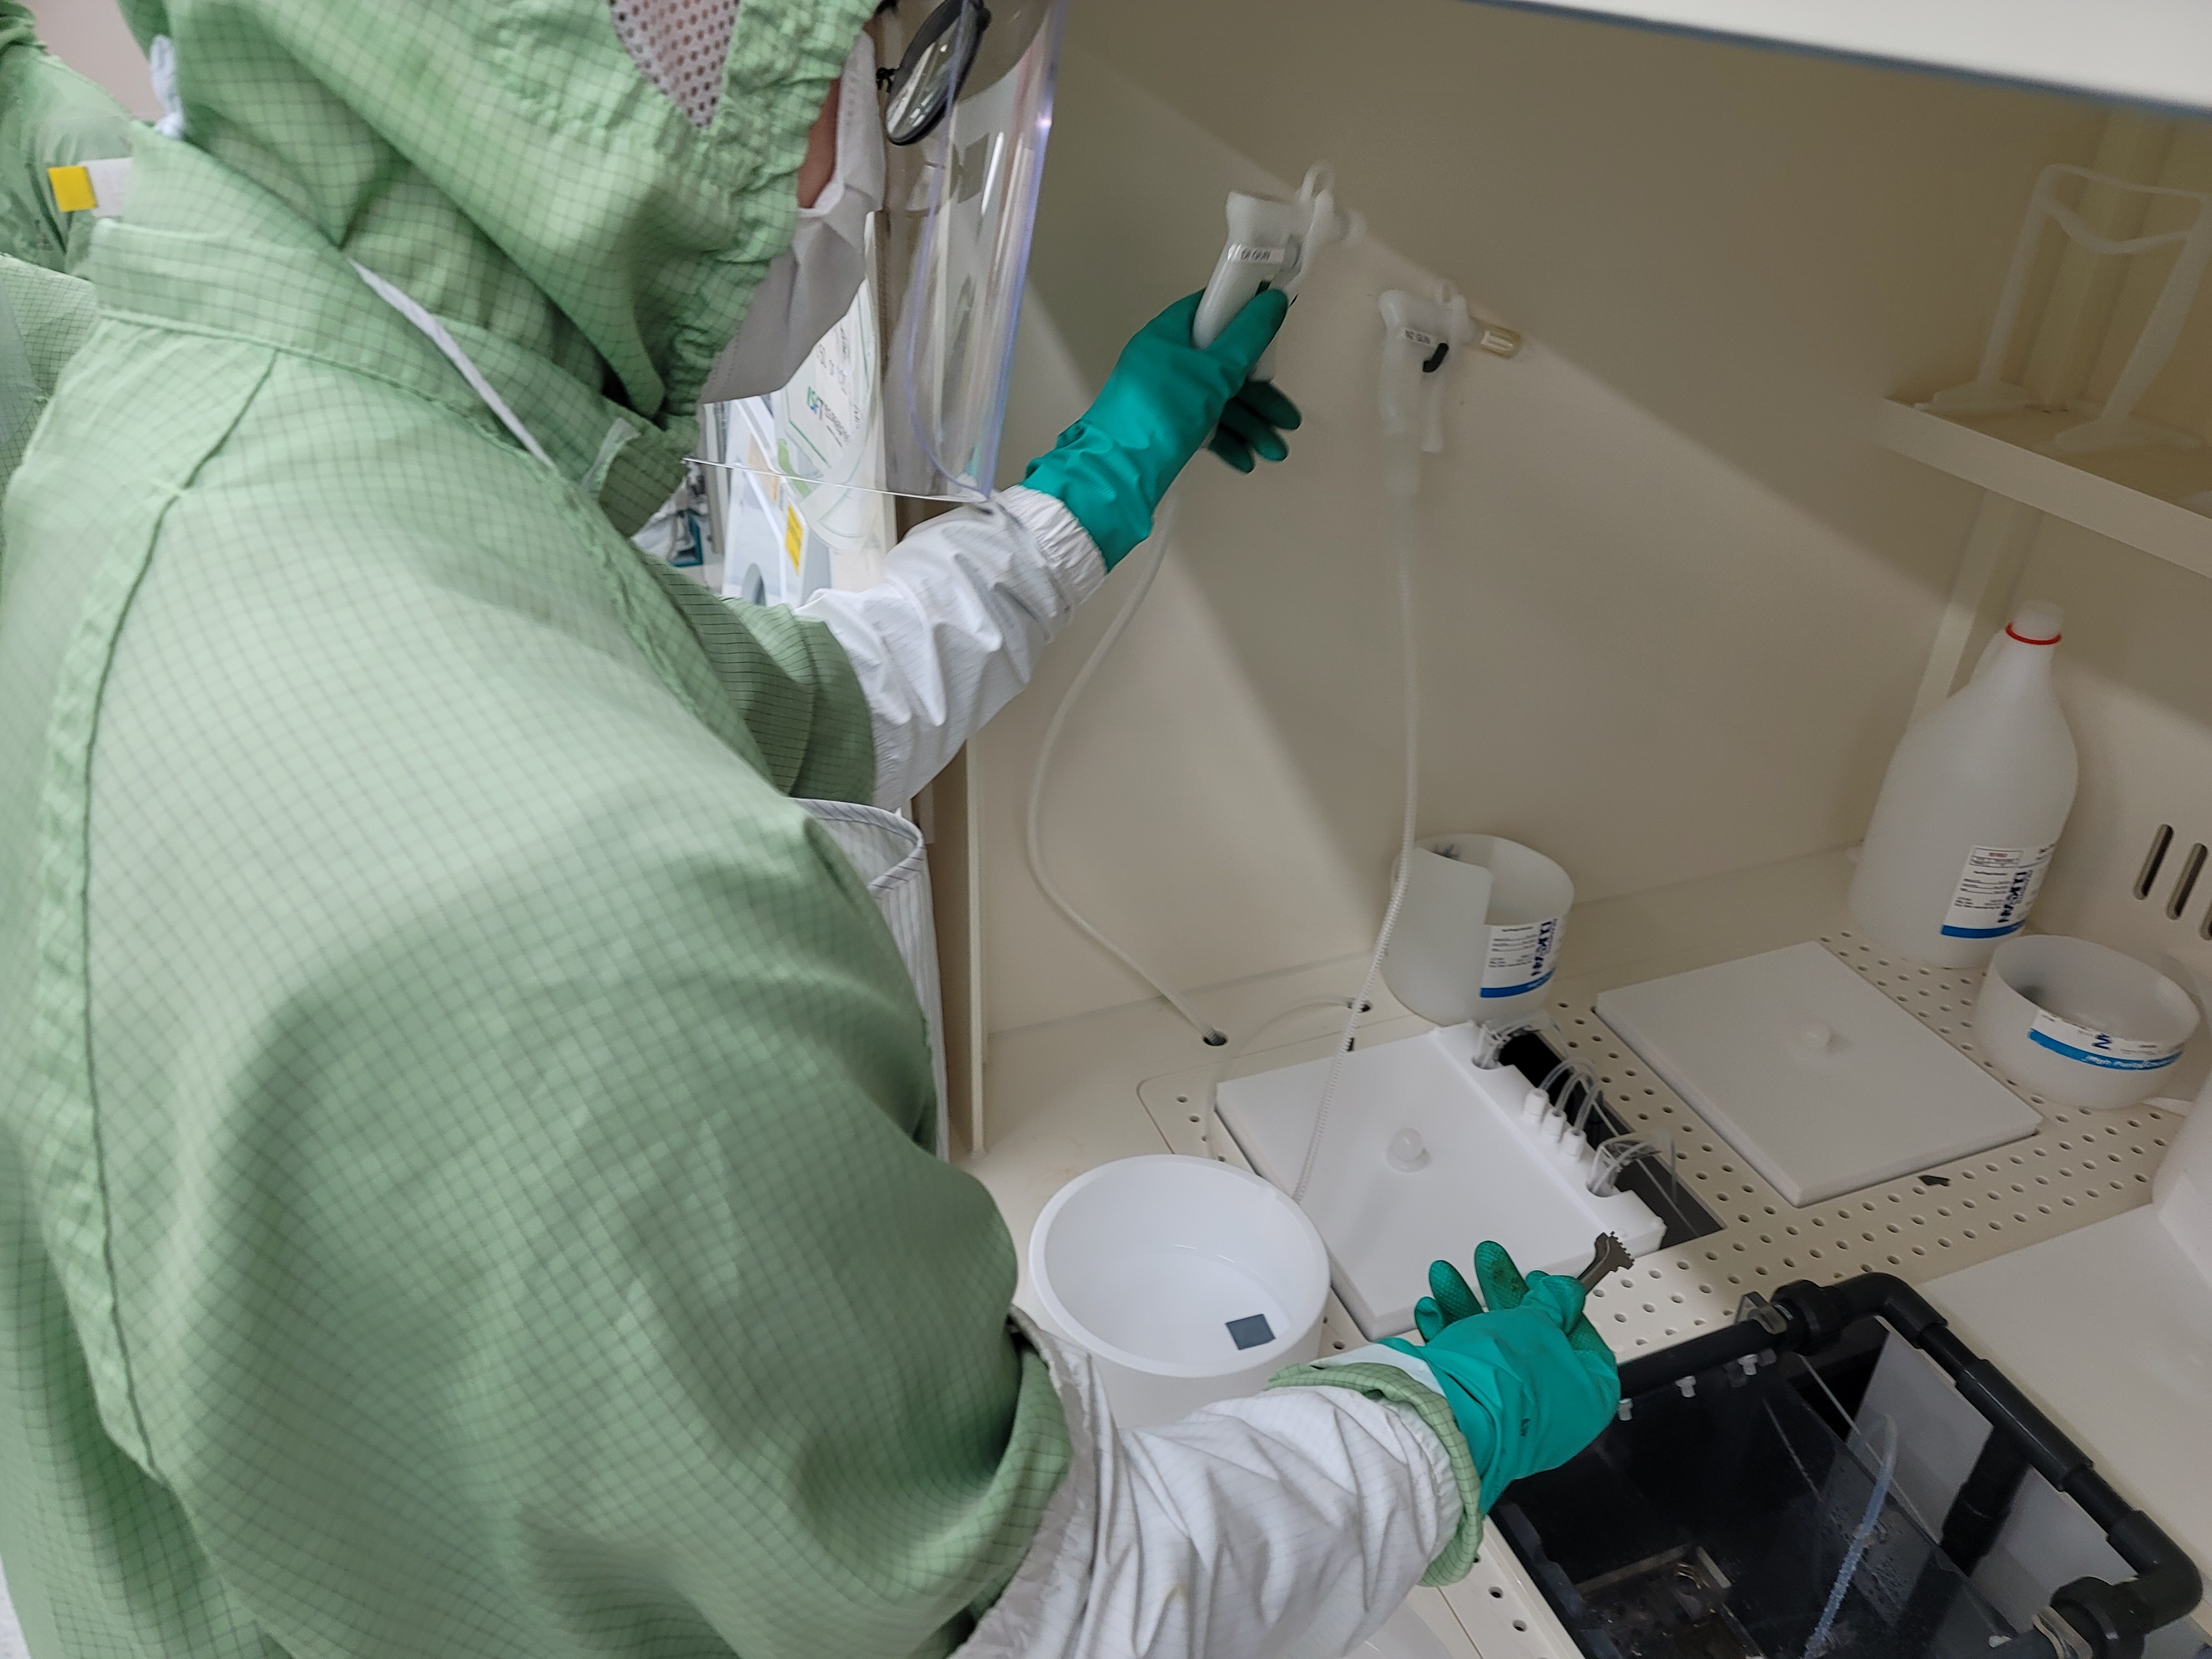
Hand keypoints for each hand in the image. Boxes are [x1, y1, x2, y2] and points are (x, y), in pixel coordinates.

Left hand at [1020, 290, 1301, 566]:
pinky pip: (1204, 426)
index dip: (1246, 317)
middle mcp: (1168, 362)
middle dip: (1260, 395)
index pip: (1213, 312)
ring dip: (1250, 424)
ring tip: (1275, 451)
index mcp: (1170, 334)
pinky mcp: (1166, 428)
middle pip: (1225, 365)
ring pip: (1218, 401)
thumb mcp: (1212, 371)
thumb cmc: (1163, 412)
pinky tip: (1247, 460)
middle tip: (1288, 420)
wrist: (1117, 473)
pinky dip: (1226, 439)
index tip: (1274, 331)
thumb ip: (1247, 337)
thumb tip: (1273, 299)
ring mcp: (1167, 397)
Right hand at [1382, 1242, 1617, 1512]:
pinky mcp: (1468, 1411)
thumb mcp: (1537, 1326)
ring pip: (1490, 1349)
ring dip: (1466, 1305)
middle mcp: (1549, 1412)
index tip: (1542, 1283)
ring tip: (1445, 1275)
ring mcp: (1507, 1415)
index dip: (1563, 1307)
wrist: (1449, 1419)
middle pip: (1531, 1341)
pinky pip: (1462, 1368)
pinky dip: (1447, 1335)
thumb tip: (1564, 1295)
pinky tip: (1432, 1309)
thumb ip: (1551, 1305)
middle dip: (1503, 1294)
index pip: (1583, 1345)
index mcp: (1584, 1398)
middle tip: (1488, 1263)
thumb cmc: (1506, 1383)